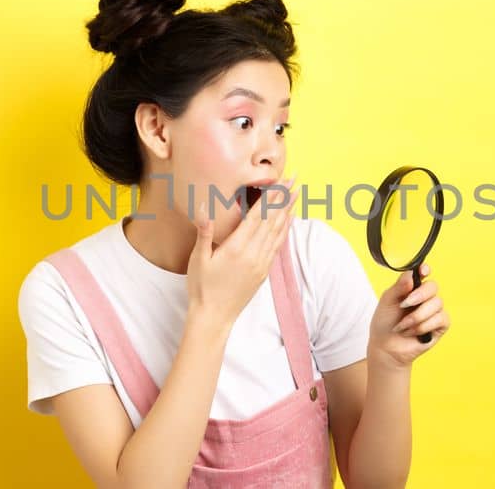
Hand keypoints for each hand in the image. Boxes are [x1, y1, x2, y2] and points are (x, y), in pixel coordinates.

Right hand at [184, 176, 299, 328]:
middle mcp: (254, 254)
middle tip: (294, 178)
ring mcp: (261, 263)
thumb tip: (204, 207)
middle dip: (284, 198)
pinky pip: (277, 246)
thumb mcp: (198, 259)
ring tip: (296, 194)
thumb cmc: (201, 287)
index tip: (280, 180)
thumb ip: (205, 232)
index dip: (271, 196)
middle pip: (272, 220)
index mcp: (237, 247)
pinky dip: (285, 230)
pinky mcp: (263, 272)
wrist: (214, 316)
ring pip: (278, 232)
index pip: (258, 215)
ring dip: (288, 211)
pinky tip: (288, 221)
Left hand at [368, 263, 449, 368]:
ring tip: (403, 326)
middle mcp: (425, 297)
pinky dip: (423, 326)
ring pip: (436, 304)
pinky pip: (440, 318)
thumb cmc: (385, 323)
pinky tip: (412, 332)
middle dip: (419, 296)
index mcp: (412, 288)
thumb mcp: (387, 302)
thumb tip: (411, 275)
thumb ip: (399, 287)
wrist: (386, 347)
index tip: (422, 271)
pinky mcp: (441, 325)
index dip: (425, 270)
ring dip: (416, 317)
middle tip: (404, 305)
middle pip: (433, 286)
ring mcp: (434, 311)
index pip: (423, 273)